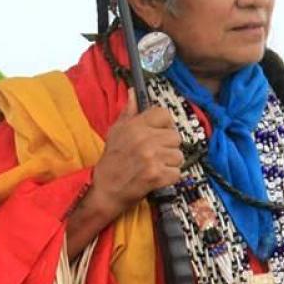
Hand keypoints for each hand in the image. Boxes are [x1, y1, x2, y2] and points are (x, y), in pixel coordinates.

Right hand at [89, 90, 182, 221]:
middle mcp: (144, 139)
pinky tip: (156, 177)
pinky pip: (177, 173)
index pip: (164, 114)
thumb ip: (128, 112)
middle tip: (156, 154)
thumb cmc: (111, 162)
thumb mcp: (115, 132)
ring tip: (155, 166)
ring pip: (178, 156)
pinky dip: (169, 178)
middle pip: (175, 136)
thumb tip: (133, 93)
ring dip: (170, 163)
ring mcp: (151, 157)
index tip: (161, 132)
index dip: (166, 124)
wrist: (105, 190)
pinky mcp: (156, 175)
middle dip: (169, 147)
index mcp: (135, 126)